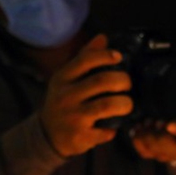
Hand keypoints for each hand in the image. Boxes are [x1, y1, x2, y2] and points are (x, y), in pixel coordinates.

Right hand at [40, 34, 132, 156]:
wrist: (47, 135)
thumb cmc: (64, 101)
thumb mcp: (68, 79)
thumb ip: (85, 58)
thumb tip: (103, 37)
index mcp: (63, 78)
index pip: (85, 60)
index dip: (106, 56)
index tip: (119, 57)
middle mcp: (66, 96)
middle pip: (102, 81)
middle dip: (123, 80)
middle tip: (128, 84)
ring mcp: (73, 117)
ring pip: (107, 105)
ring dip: (125, 104)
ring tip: (127, 104)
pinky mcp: (80, 136)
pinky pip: (106, 131)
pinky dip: (114, 130)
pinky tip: (114, 127)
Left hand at [130, 120, 175, 164]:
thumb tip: (169, 126)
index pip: (163, 140)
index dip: (159, 130)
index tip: (162, 121)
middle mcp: (170, 157)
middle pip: (152, 143)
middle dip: (151, 129)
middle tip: (154, 120)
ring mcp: (160, 156)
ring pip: (144, 148)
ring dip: (143, 133)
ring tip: (148, 122)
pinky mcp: (153, 154)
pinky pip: (141, 150)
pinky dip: (136, 138)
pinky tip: (137, 128)